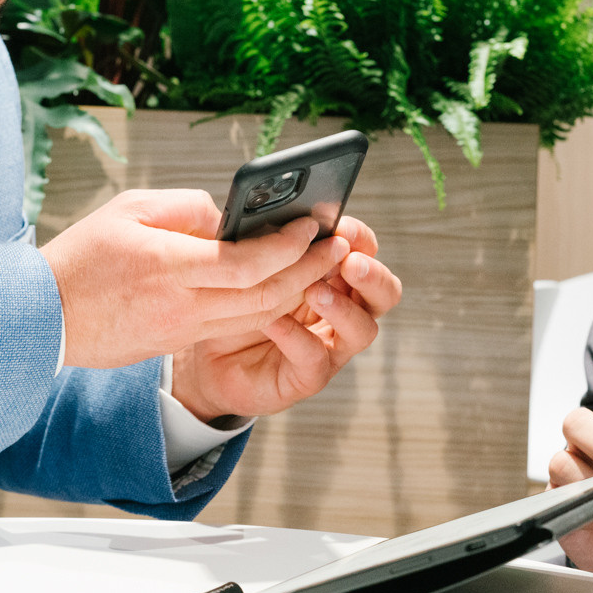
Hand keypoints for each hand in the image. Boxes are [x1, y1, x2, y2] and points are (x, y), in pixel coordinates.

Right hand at [41, 189, 349, 368]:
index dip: (289, 245)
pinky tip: (284, 286)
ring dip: (297, 292)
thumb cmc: (81, 256)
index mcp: (170, 268)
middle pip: (266, 296)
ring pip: (258, 317)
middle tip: (338, 245)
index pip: (248, 263)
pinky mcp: (178, 343)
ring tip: (321, 263)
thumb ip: (188, 208)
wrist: (40, 318)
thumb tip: (231, 220)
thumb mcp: (130, 211)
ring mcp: (183, 331)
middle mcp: (183, 306)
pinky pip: (236, 327)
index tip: (313, 224)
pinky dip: (268, 307)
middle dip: (310, 271)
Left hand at [169, 216, 399, 421]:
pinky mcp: (307, 377)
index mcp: (335, 278)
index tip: (342, 227)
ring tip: (314, 291)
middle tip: (349, 261)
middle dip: (372, 275)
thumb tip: (283, 216)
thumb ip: (275, 245)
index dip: (360, 239)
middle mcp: (342, 312)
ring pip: (364, 329)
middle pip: (385, 293)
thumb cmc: (236, 306)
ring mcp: (330, 346)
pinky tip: (275, 323)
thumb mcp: (254, 268)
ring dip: (342, 307)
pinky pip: (316, 359)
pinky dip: (297, 337)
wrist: (207, 358)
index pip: (366, 253)